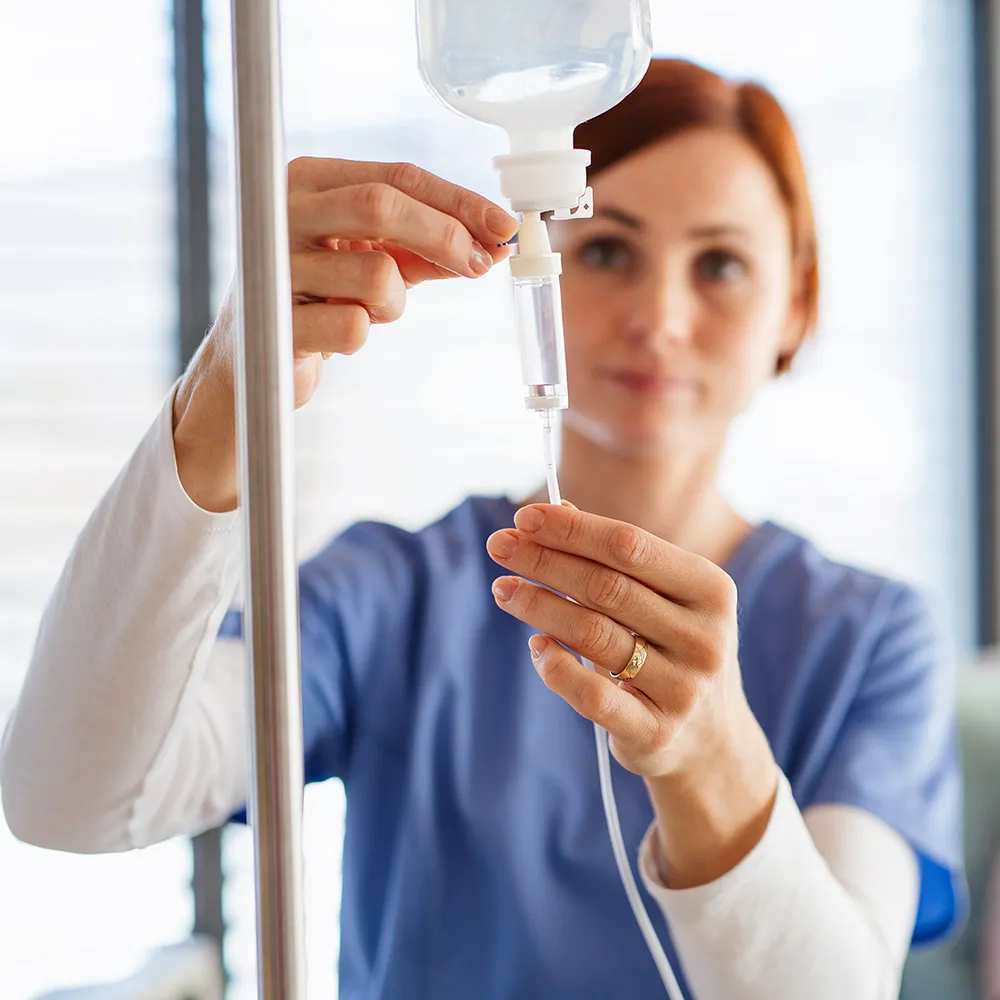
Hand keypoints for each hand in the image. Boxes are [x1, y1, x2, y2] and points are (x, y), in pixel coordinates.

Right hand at [282, 157, 515, 406]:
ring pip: (377, 275)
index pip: (397, 177)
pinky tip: (334, 337)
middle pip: (382, 205)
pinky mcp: (273, 322)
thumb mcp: (375, 260)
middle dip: (445, 236)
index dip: (458, 201)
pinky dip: (361, 337)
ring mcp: (274, 265)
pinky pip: (354, 328)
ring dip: (394, 304)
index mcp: (309, 182)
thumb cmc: (321, 298)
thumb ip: (428, 247)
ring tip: (367, 311)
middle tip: (480, 265)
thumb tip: (493, 242)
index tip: (503, 225)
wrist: (252, 360)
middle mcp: (283, 211)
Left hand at [486, 502, 777, 885]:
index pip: (630, 546)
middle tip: (498, 546)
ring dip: (540, 606)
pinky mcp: (656, 733)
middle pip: (606, 587)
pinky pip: (594, 696)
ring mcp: (684, 688)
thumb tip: (557, 510)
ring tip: (503, 589)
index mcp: (710, 590)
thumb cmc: (672, 649)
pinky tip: (535, 646)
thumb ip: (615, 558)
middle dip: (545, 561)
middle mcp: (704, 637)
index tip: (524, 516)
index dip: (573, 529)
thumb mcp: (661, 599)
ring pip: (594, 635)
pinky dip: (557, 667)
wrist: (710, 741)